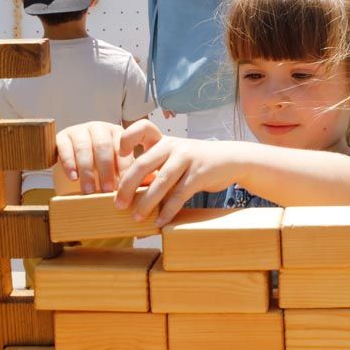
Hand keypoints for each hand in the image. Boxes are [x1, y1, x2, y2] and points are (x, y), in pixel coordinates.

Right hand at [56, 121, 135, 194]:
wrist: (74, 164)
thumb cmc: (102, 168)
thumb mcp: (118, 167)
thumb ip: (133, 172)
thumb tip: (152, 179)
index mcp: (117, 133)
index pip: (122, 147)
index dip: (124, 167)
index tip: (124, 186)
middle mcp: (99, 128)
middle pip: (103, 146)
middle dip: (106, 170)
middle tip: (107, 190)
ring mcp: (79, 130)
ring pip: (84, 147)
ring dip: (87, 171)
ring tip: (89, 190)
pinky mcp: (62, 137)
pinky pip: (64, 147)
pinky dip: (69, 163)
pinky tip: (73, 178)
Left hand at [114, 124, 238, 224]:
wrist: (231, 160)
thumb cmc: (195, 162)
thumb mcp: (175, 157)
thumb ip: (155, 168)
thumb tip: (129, 193)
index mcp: (164, 140)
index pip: (142, 128)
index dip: (127, 138)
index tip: (120, 155)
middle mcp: (173, 146)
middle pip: (143, 163)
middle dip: (127, 186)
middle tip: (118, 204)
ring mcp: (187, 158)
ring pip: (161, 181)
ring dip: (146, 202)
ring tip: (137, 217)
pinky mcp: (199, 174)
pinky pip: (179, 194)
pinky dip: (168, 210)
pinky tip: (160, 221)